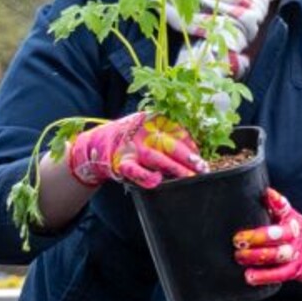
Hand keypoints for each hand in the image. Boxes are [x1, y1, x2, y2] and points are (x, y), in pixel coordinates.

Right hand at [62, 113, 202, 190]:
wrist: (99, 142)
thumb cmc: (133, 138)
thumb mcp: (148, 127)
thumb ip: (167, 135)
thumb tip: (194, 152)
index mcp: (150, 119)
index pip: (176, 131)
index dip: (191, 146)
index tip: (200, 158)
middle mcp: (141, 132)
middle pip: (169, 145)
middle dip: (188, 158)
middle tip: (202, 169)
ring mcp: (131, 148)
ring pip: (156, 158)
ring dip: (175, 169)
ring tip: (190, 177)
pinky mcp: (121, 163)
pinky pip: (135, 171)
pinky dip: (147, 177)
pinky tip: (158, 181)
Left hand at [235, 188, 301, 287]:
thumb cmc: (297, 233)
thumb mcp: (290, 218)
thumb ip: (275, 208)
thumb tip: (263, 193)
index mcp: (292, 220)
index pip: (285, 209)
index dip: (276, 202)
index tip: (267, 195)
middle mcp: (295, 236)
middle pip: (279, 235)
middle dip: (257, 237)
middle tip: (237, 240)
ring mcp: (295, 254)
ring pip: (278, 255)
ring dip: (257, 257)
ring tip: (239, 256)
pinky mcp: (294, 271)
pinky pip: (279, 274)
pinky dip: (264, 276)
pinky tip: (249, 276)